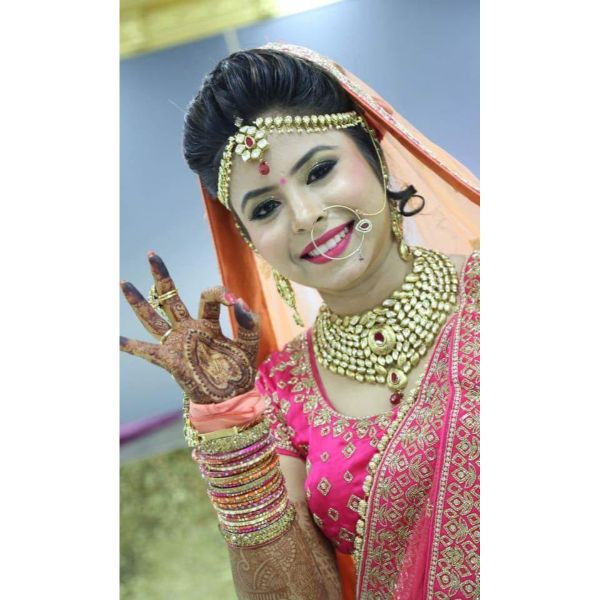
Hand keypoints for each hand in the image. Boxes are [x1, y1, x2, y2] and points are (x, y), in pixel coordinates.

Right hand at [120, 252, 259, 403]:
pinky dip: (130, 346)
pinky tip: (114, 339)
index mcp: (209, 323)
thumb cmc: (240, 370)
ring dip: (139, 302)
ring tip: (123, 283)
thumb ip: (248, 323)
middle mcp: (189, 329)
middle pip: (171, 297)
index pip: (208, 298)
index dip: (219, 294)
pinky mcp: (170, 360)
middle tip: (151, 254)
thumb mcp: (249, 343)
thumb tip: (238, 301)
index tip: (231, 299)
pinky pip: (146, 351)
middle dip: (161, 276)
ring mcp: (177, 343)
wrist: (232, 397)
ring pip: (154, 318)